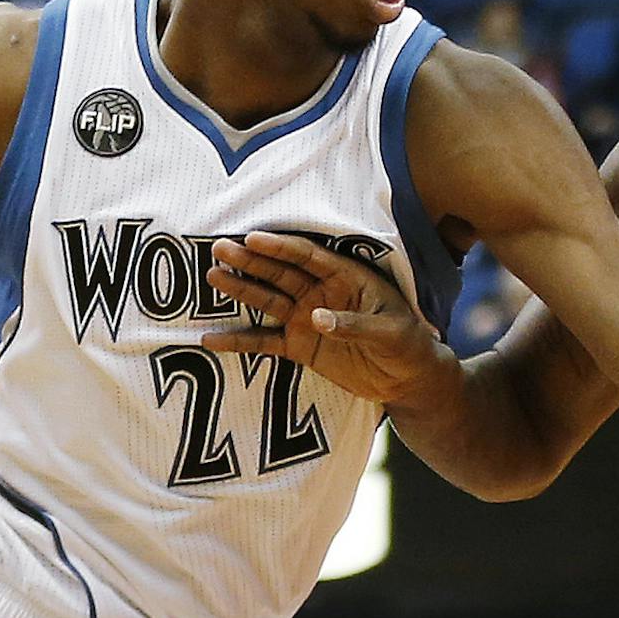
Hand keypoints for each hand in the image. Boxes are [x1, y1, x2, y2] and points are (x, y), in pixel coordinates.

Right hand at [200, 231, 451, 408]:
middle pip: (280, 273)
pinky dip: (238, 342)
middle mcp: (320, 292)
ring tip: (212, 277)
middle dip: (250, 261)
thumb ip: (355, 323)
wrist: (406, 379)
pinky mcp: (298, 346)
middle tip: (220, 248)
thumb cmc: (407, 345)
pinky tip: (210, 339)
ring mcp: (306, 318)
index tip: (253, 238)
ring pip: (267, 300)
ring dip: (240, 290)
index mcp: (345, 277)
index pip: (308, 257)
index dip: (280, 248)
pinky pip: (263, 341)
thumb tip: (317, 318)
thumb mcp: (390, 332)